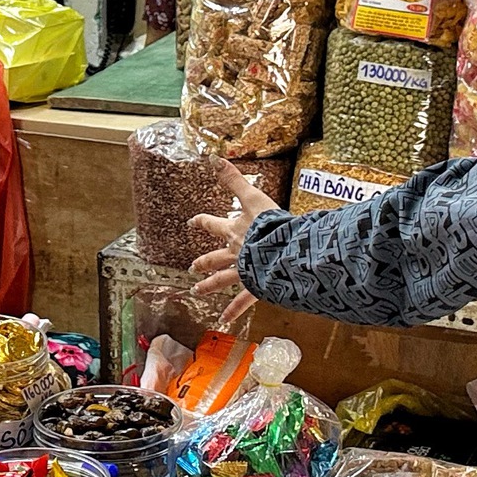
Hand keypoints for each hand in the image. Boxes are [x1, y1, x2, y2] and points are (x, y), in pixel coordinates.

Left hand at [189, 162, 276, 299]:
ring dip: (210, 285)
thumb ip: (233, 178)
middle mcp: (236, 252)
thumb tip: (213, 157)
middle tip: (192, 267)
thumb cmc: (271, 222)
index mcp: (235, 230)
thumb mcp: (252, 196)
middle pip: (214, 257)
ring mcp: (245, 271)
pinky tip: (224, 319)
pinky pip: (243, 300)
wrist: (284, 249)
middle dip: (203, 262)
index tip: (192, 221)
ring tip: (197, 291)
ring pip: (223, 279)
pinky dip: (233, 310)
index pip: (213, 224)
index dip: (202, 222)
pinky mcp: (256, 285)